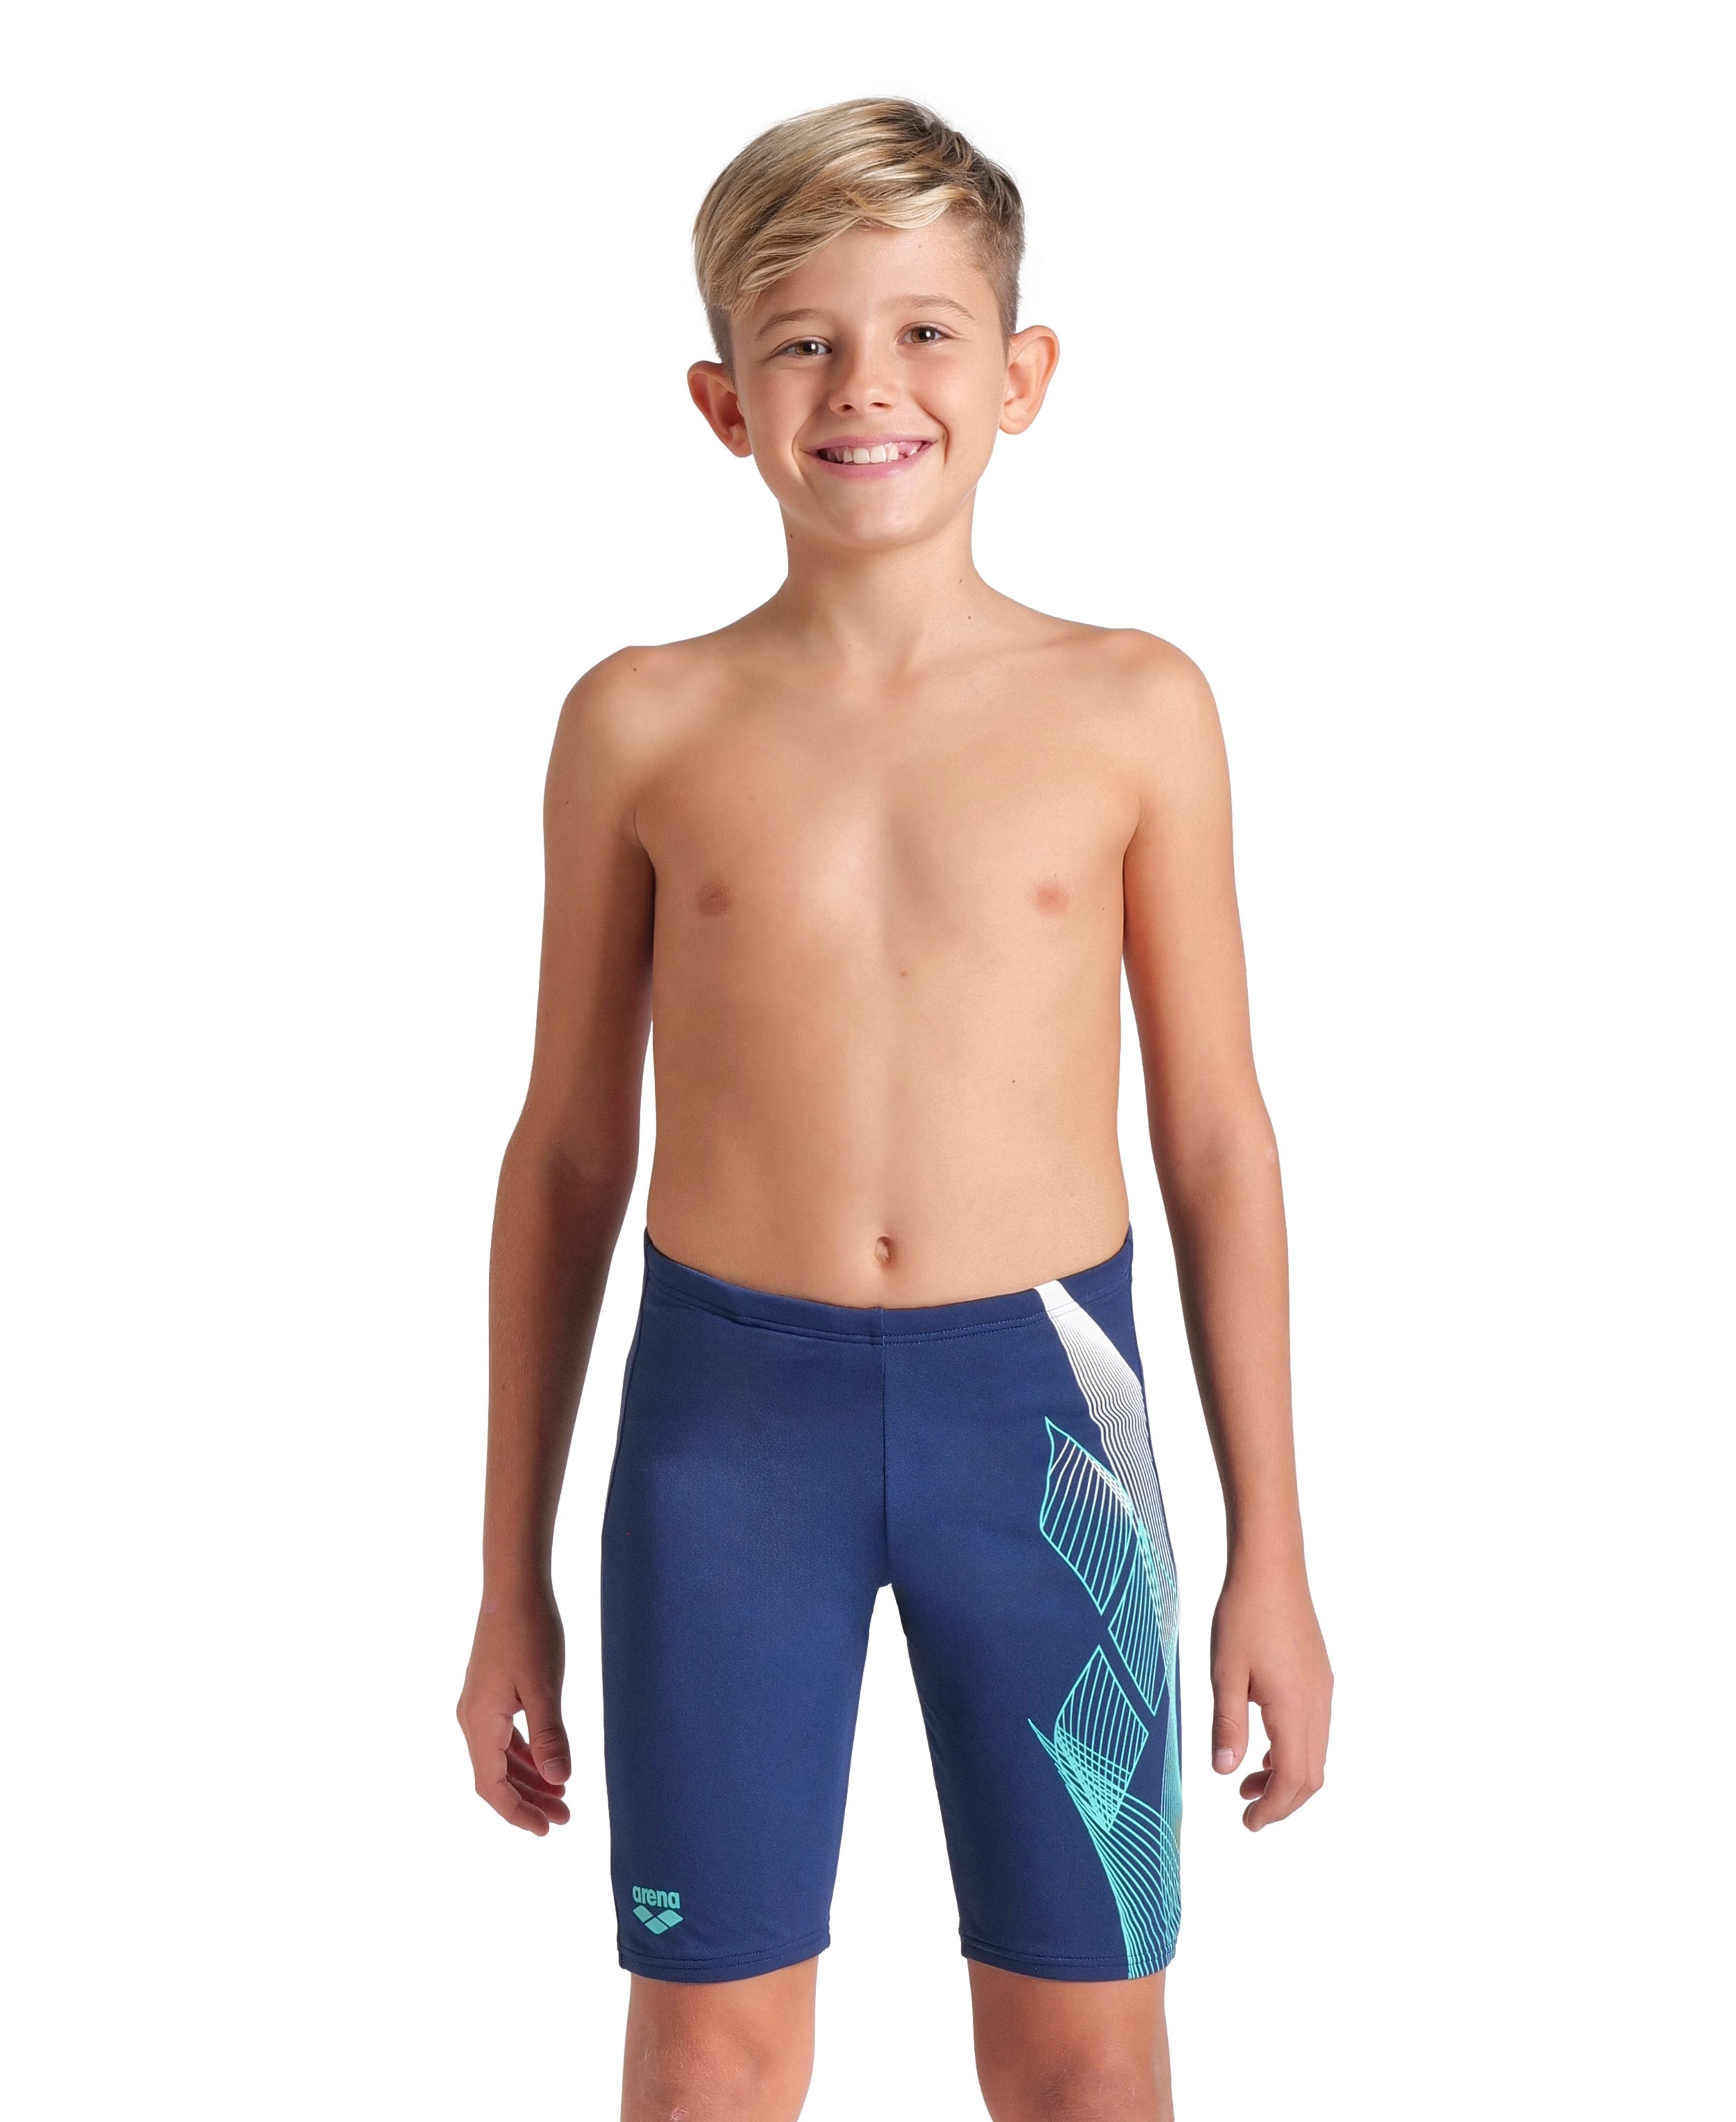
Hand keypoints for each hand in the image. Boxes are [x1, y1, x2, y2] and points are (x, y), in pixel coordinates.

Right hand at [457, 1583, 571, 1834]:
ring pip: (500, 1758)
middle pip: (496, 1777)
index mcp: (480, 1723)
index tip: (546, 1830)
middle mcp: (472, 1719)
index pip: (492, 1786)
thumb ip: (551, 1735)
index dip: (517, 1813)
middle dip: (528, 1801)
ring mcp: (479, 1706)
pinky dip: (525, 1755)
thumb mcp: (545, 1686)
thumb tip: (560, 1780)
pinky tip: (548, 1762)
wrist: (513, 1587)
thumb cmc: (530, 1632)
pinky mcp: (490, 1693)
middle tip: (565, 1818)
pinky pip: (504, 1738)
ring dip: (529, 1779)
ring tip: (562, 1795)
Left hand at [1209, 1556, 1331, 1829]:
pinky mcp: (1319, 1677)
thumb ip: (1227, 1725)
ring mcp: (1323, 1690)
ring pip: (1315, 1753)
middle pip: (1311, 1775)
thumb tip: (1224, 1772)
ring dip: (1286, 1775)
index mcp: (1296, 1708)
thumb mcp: (1225, 1672)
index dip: (1273, 1809)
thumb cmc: (1244, 1615)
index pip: (1293, 1779)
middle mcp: (1318, 1704)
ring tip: (1247, 1782)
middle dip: (1282, 1801)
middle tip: (1247, 1813)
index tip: (1247, 1824)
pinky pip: (1314, 1730)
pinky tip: (1263, 1746)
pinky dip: (1292, 1750)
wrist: (1272, 1567)